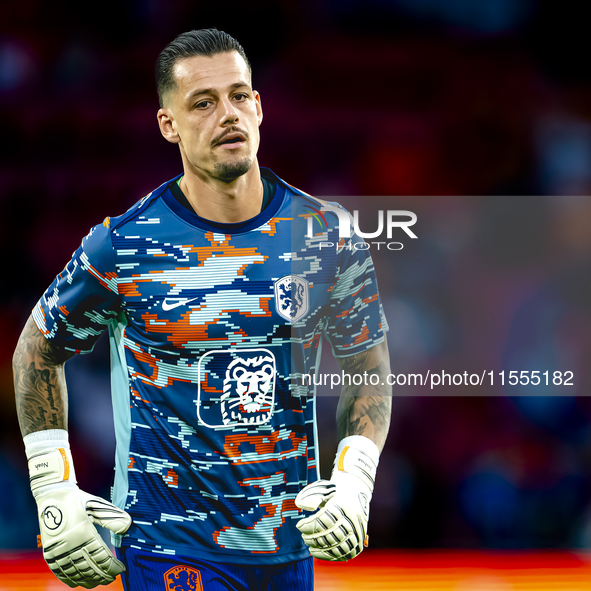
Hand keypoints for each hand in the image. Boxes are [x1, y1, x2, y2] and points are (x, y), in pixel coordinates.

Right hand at [26, 440, 131, 588]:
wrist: (52, 494)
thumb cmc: (78, 499)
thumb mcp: (98, 506)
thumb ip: (113, 519)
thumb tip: (129, 527)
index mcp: (83, 533)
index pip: (101, 557)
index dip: (112, 566)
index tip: (121, 569)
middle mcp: (69, 545)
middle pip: (89, 568)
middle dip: (102, 575)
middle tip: (112, 578)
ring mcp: (57, 550)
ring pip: (75, 572)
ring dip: (88, 579)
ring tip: (99, 582)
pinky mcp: (49, 552)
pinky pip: (59, 571)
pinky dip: (69, 579)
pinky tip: (78, 582)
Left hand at [295, 436, 377, 560]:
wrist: (357, 490)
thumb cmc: (335, 490)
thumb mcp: (323, 488)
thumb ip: (311, 496)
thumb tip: (301, 505)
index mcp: (342, 504)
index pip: (322, 520)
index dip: (308, 525)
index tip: (299, 526)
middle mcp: (352, 518)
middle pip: (329, 535)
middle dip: (313, 538)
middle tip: (304, 537)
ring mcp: (358, 530)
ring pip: (338, 546)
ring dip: (321, 549)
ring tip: (310, 546)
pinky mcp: (360, 540)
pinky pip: (346, 553)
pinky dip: (332, 556)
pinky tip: (320, 553)